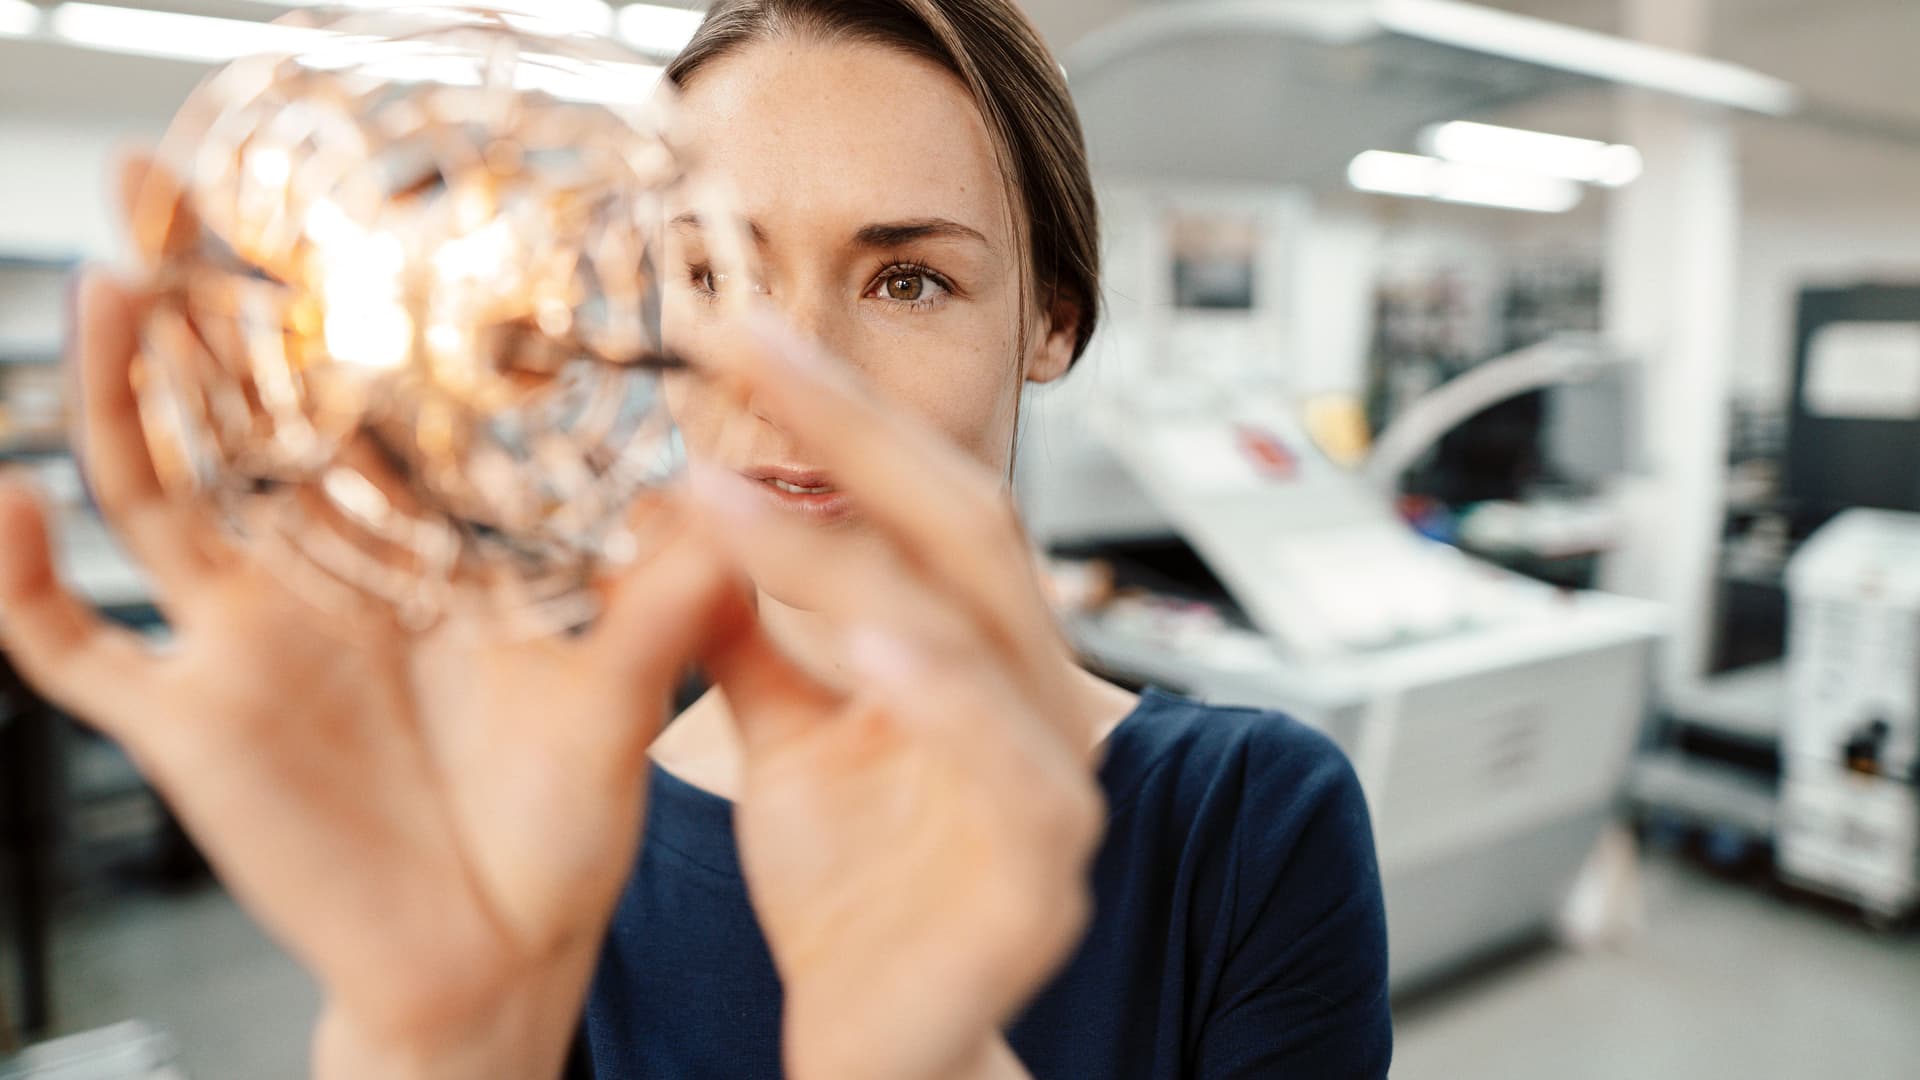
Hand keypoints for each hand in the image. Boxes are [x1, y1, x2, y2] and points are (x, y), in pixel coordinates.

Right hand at [0, 164, 740, 1076]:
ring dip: (120, 396)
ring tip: (109, 285)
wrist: (497, 955)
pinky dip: (26, 584)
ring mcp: (241, 645)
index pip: (359, 402)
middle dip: (204, 306)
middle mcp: (316, 578)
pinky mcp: (188, 725)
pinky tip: (10, 496)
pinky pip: (76, 649)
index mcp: (412, 552)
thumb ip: (667, 598)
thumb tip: (738, 500)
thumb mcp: (624, 692)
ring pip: (156, 497)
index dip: (337, 305)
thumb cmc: (560, 821)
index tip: (325, 202)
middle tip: (172, 182)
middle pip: (238, 416)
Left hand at [687, 316, 1107, 1079]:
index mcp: (976, 649)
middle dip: (852, 432)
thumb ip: (752, 634)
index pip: (918, 497)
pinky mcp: (1046, 877)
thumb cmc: (851, 889)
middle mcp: (1031, 694)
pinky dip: (944, 702)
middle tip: (741, 347)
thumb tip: (685, 520)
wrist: (886, 1042)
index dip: (834, 409)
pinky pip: (1011, 771)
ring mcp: (1053, 781)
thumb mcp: (785, 736)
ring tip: (743, 500)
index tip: (730, 327)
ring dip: (865, 558)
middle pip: (964, 523)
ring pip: (986, 632)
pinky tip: (866, 650)